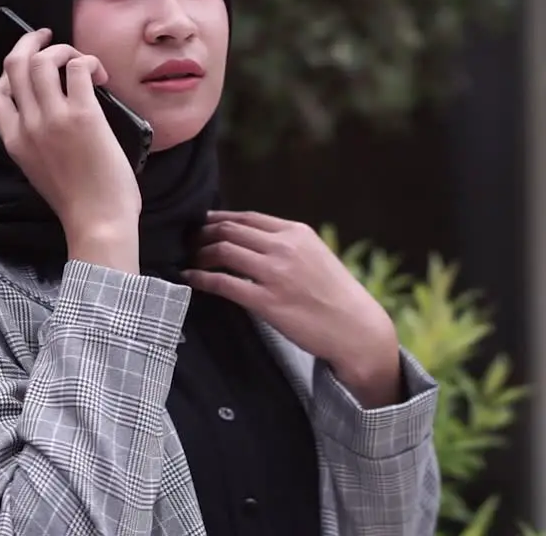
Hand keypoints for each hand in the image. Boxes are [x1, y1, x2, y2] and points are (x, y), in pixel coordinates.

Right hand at [0, 29, 140, 265]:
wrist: (98, 223)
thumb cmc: (80, 203)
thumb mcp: (41, 171)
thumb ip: (39, 142)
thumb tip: (56, 111)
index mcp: (14, 142)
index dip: (9, 73)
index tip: (28, 66)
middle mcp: (28, 126)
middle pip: (14, 66)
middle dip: (30, 42)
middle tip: (48, 36)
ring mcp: (53, 119)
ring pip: (42, 60)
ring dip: (62, 50)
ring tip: (80, 60)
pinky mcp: (83, 116)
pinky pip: (78, 68)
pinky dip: (88, 62)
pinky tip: (100, 75)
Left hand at [182, 211, 402, 407]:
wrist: (356, 328)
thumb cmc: (336, 295)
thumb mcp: (316, 255)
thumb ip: (288, 244)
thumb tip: (252, 240)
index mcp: (296, 232)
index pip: (246, 217)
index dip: (218, 219)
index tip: (202, 225)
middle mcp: (284, 248)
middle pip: (230, 230)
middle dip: (203, 234)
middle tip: (189, 243)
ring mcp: (275, 274)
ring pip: (223, 250)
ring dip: (200, 254)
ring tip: (190, 261)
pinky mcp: (267, 302)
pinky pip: (223, 283)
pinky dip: (201, 278)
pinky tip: (191, 279)